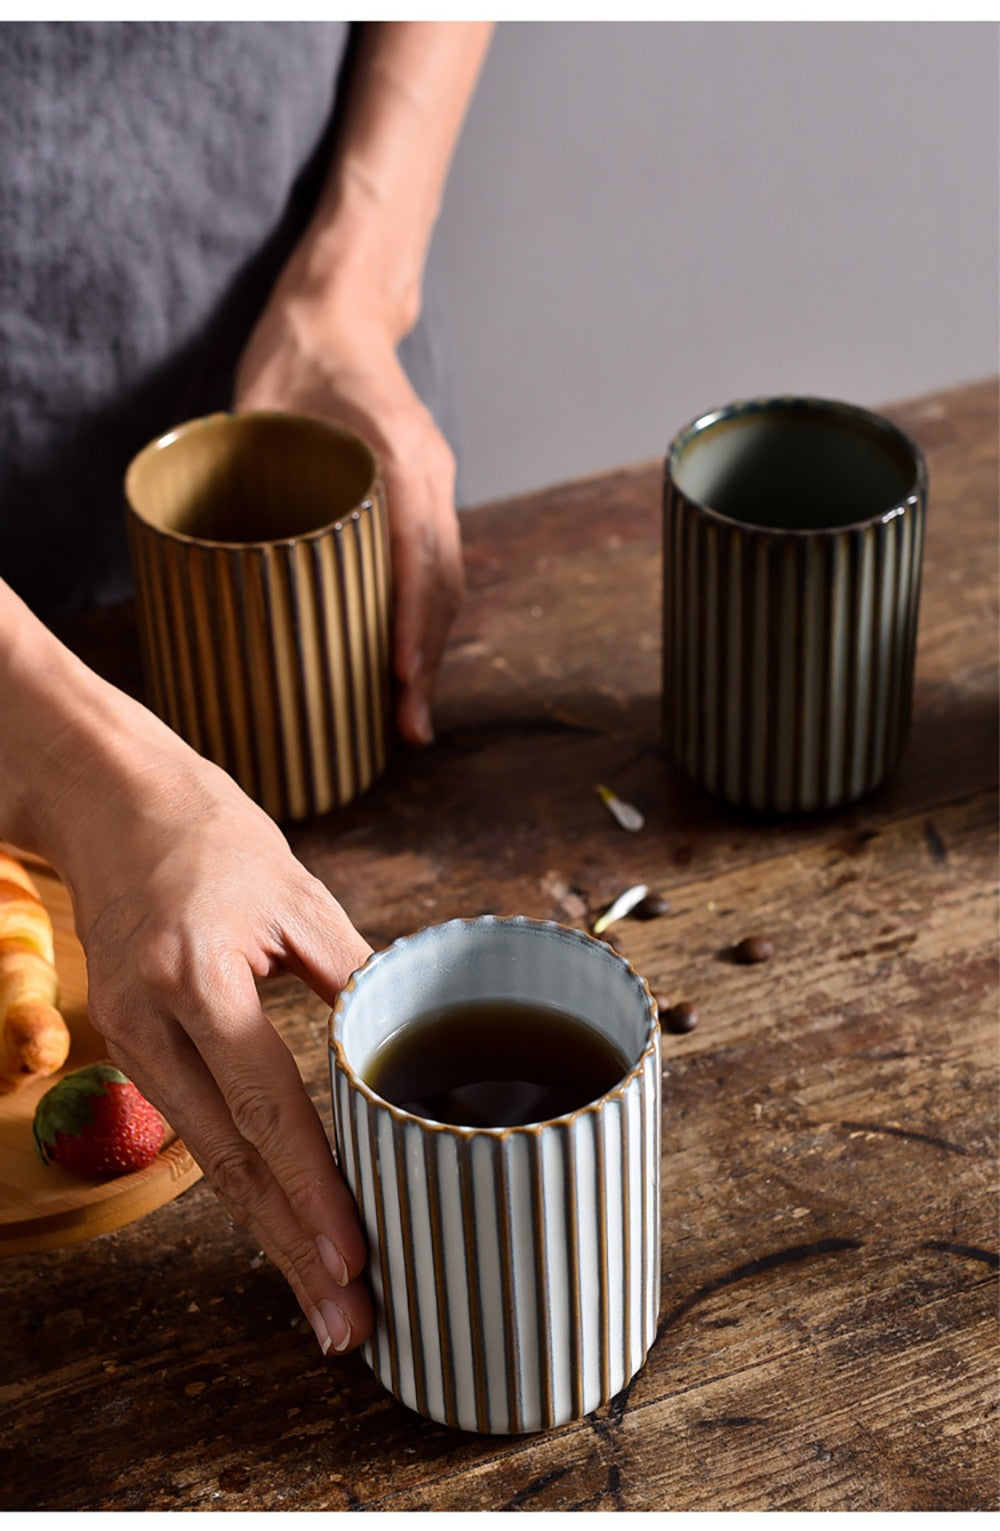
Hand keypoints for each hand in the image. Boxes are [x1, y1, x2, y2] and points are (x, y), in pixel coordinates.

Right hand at [62, 716, 375, 1355]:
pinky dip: (243, 1179)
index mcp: (199, 978)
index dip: (312, 1190)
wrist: (110, 801)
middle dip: (291, 1248)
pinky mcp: (131, 1042)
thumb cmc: (208, 834)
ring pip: (209, 1159)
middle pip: (230, 1162)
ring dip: (268, 1229)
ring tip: (326, 1295)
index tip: (354, 1258)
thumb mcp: (297, 891)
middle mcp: (152, 1022)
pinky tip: (282, 1219)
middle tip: (347, 1323)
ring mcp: (130, 1038)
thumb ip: (352, 972)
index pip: (265, 1106)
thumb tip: (413, 1041)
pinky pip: (195, 1126)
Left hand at [235, 294, 463, 747]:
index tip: (400, 676)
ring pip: (445, 583)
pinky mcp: (422, 499)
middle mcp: (430, 475)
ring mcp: (433, 487)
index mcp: (400, 453)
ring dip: (432, 650)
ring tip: (409, 716)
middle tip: (408, 726)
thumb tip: (208, 555)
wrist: (343, 310)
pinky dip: (423, 621)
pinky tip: (403, 665)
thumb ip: (243, 469)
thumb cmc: (299, 352)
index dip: (412, 621)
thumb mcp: (260, 401)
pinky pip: (433, 569)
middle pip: (443, 582)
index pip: (418, 552)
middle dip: (429, 659)